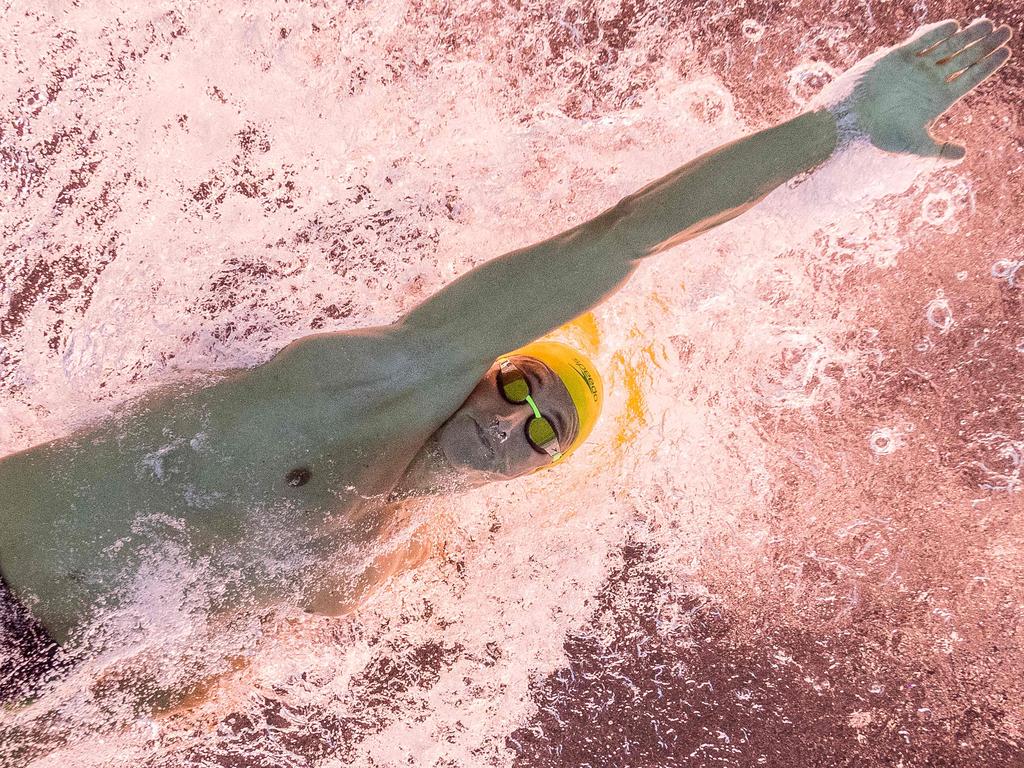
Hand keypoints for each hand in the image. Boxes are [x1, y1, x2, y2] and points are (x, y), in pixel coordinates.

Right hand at [838, 19, 1012, 159]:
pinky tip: (955, 27)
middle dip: (985, 45)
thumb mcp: (914, 146)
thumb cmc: (880, 136)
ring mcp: (914, 68)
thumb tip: (963, 155)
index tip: (1006, 51)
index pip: (970, 78)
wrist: (850, 123)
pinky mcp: (896, 57)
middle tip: (1005, 32)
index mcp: (937, 99)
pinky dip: (937, 34)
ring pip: (947, 47)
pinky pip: (921, 42)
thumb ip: (938, 150)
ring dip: (968, 35)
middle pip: (964, 59)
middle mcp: (928, 81)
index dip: (988, 65)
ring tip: (987, 23)